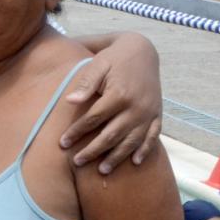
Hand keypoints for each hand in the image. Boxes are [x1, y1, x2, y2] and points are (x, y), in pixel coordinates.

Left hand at [61, 33, 161, 173]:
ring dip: (117, 157)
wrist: (144, 49)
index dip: (77, 132)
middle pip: (112, 135)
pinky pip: (153, 135)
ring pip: (132, 140)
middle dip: (93, 150)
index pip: (94, 119)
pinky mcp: (157, 113)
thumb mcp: (98, 64)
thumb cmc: (114, 57)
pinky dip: (145, 149)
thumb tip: (70, 101)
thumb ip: (86, 83)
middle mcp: (136, 107)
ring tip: (103, 170)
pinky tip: (136, 162)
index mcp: (119, 94)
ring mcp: (148, 112)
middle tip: (77, 161)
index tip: (62, 143)